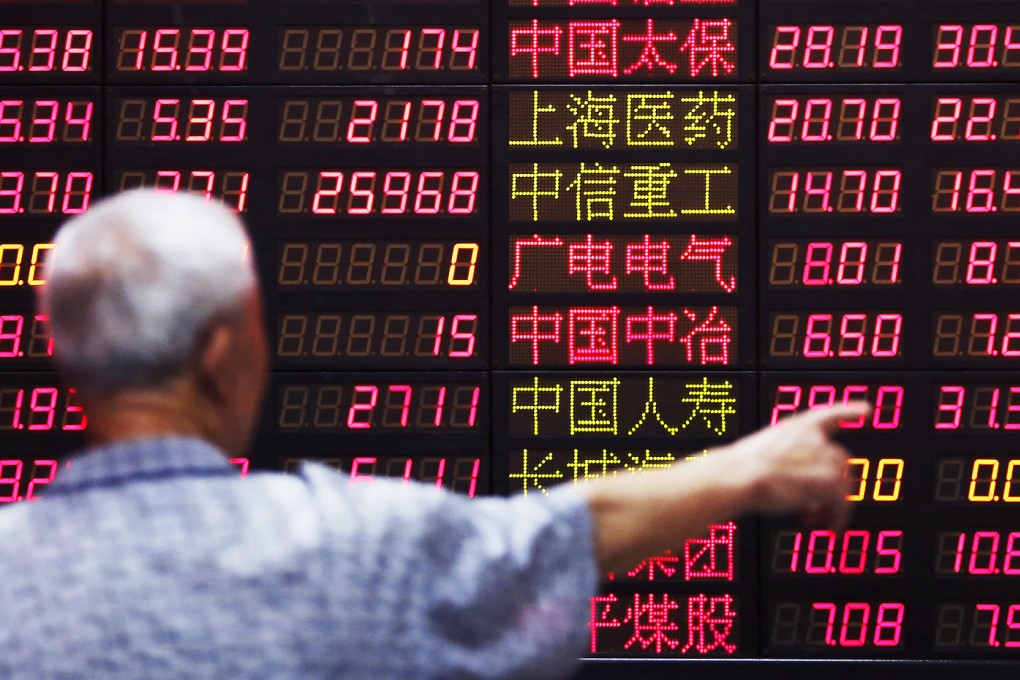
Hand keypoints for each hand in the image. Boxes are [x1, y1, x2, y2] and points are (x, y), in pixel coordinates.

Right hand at [721, 402, 871, 529]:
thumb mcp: (762, 453)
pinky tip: (829, 529)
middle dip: (833, 485)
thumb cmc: (738, 469)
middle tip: (815, 506)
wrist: (737, 476)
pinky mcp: (830, 481)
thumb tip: (792, 483)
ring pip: (843, 485)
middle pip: (840, 462)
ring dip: (833, 505)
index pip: (829, 415)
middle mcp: (814, 438)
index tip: (866, 411)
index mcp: (796, 427)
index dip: (849, 412)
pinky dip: (837, 518)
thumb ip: (785, 460)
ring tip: (815, 519)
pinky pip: (842, 503)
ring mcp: (824, 457)